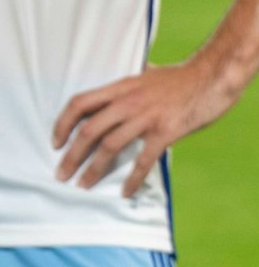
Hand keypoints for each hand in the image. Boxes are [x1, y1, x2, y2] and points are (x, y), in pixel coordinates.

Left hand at [53, 59, 241, 195]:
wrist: (211, 78)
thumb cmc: (178, 78)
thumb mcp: (144, 74)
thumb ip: (126, 86)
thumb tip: (112, 92)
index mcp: (119, 87)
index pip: (79, 103)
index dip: (62, 124)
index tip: (55, 142)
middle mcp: (127, 102)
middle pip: (89, 130)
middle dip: (72, 155)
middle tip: (61, 174)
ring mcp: (146, 117)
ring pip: (110, 146)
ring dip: (94, 168)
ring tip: (83, 184)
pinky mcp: (165, 132)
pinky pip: (143, 159)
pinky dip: (132, 178)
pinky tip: (124, 191)